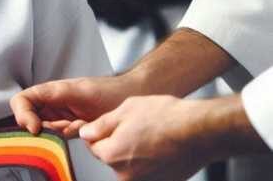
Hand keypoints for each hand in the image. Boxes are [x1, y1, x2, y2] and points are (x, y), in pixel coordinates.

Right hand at [10, 75, 133, 137]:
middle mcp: (52, 103)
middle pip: (29, 118)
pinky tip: (83, 132)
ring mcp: (61, 116)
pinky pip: (58, 138)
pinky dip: (67, 141)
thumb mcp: (81, 91)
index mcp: (51, 90)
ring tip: (79, 127)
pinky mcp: (70, 128)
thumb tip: (37, 114)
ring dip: (58, 136)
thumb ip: (57, 95)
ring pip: (43, 131)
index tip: (35, 129)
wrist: (134, 96)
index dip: (22, 115)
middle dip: (43, 130)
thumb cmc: (111, 90)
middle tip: (63, 130)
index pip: (22, 100)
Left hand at [79, 95, 208, 180]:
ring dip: (133, 154)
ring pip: (129, 166)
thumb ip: (100, 125)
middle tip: (135, 127)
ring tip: (150, 136)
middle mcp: (126, 176)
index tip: (111, 125)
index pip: (93, 147)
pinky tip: (160, 147)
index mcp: (112, 155)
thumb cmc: (165, 117)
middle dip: (116, 144)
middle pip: (111, 158)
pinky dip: (149, 162)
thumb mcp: (125, 110)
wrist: (200, 131)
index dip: (100, 133)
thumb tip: (85, 134)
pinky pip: (147, 172)